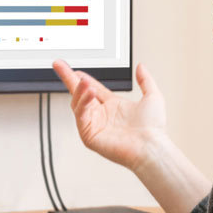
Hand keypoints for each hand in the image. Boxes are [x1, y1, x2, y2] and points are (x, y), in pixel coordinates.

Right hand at [51, 60, 166, 170]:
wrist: (151, 147)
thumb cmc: (153, 129)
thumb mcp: (152, 97)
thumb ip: (145, 80)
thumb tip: (141, 67)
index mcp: (113, 106)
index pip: (92, 89)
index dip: (82, 78)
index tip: (74, 68)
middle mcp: (102, 115)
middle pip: (79, 93)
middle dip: (68, 78)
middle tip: (59, 65)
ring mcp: (94, 125)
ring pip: (78, 103)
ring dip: (79, 90)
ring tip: (85, 82)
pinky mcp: (89, 135)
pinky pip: (80, 116)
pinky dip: (82, 103)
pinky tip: (89, 94)